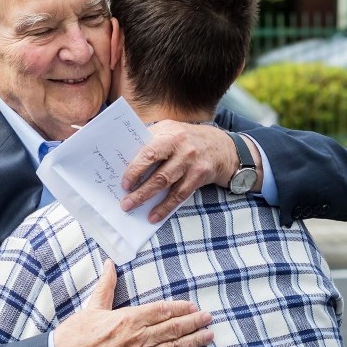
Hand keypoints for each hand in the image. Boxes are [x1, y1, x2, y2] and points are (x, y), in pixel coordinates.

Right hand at [54, 260, 213, 346]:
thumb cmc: (78, 334)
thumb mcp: (93, 306)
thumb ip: (107, 285)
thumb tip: (109, 263)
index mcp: (128, 318)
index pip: (162, 311)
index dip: (180, 308)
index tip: (193, 306)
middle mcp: (139, 338)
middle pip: (173, 329)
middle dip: (194, 323)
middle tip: (209, 318)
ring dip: (194, 342)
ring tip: (208, 336)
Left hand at [121, 122, 259, 222]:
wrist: (223, 146)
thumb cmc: (187, 139)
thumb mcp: (170, 131)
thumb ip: (150, 140)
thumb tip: (123, 158)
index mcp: (169, 132)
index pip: (148, 151)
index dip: (135, 168)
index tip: (124, 182)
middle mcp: (181, 146)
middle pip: (157, 171)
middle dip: (139, 189)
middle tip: (125, 201)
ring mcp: (191, 161)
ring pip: (166, 184)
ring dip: (148, 198)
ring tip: (132, 207)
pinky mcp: (200, 175)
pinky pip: (180, 195)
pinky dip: (165, 207)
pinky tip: (154, 216)